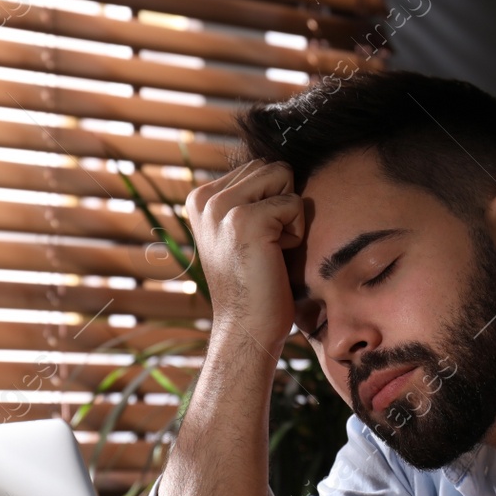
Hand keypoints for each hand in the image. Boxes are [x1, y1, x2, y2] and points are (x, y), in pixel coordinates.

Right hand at [183, 158, 304, 354]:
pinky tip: (274, 258)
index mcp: (201, 197)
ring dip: (289, 215)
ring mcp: (222, 207)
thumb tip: (281, 166)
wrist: (246, 328)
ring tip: (269, 249)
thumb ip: (249, 196)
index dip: (272, 203)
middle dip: (282, 204)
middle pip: (272, 168)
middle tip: (266, 246)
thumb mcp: (241, 230)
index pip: (259, 167)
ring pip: (283, 178)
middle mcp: (205, 197)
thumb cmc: (255, 283)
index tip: (256, 240)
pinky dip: (295, 233)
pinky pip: (294, 204)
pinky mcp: (244, 219)